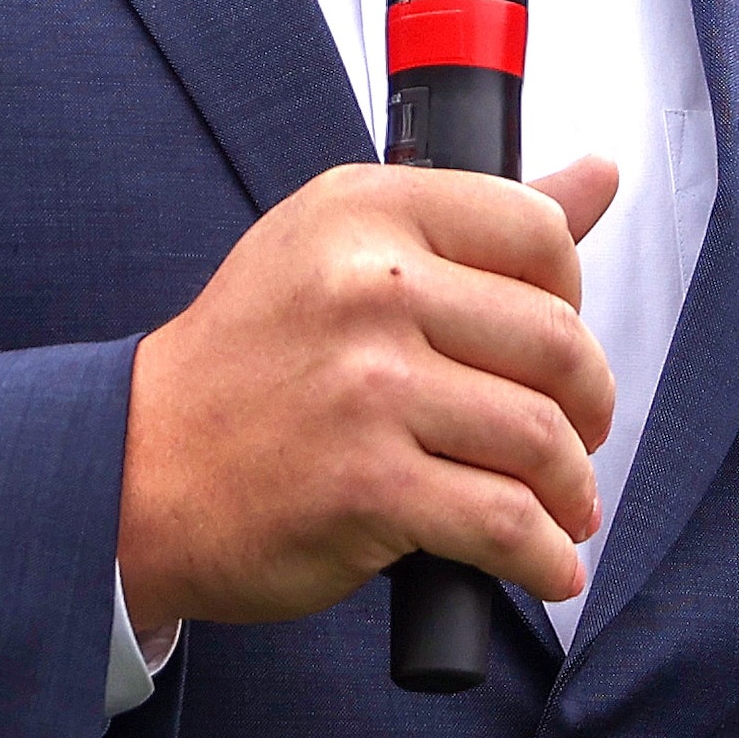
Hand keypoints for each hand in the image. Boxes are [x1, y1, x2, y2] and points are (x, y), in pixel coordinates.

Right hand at [117, 157, 618, 632]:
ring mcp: (368, 387)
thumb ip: (476, 218)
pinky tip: (543, 564)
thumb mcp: (343, 248)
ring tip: (560, 508)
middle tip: (574, 436)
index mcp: (367, 210)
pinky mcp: (367, 485)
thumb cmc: (252, 359)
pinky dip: (543, 557)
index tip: (553, 344)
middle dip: (589, 406)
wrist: (138, 468)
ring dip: (571, 491)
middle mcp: (369, 286)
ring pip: (542, 438)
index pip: (539, 232)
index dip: (571, 296)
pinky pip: (504, 524)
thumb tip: (601, 173)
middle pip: (558, 344)